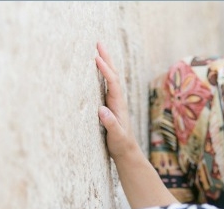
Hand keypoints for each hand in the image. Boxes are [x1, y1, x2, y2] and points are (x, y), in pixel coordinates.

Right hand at [94, 42, 139, 159]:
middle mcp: (118, 100)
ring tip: (98, 50)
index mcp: (119, 104)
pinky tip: (98, 69)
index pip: (113, 83)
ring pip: (111, 78)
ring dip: (106, 63)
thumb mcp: (115, 136)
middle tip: (98, 43)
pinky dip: (103, 74)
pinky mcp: (110, 104)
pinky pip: (107, 84)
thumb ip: (110, 124)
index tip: (97, 58)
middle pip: (114, 75)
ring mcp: (114, 101)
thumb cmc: (120, 144)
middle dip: (107, 59)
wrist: (126, 151)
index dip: (105, 70)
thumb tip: (102, 110)